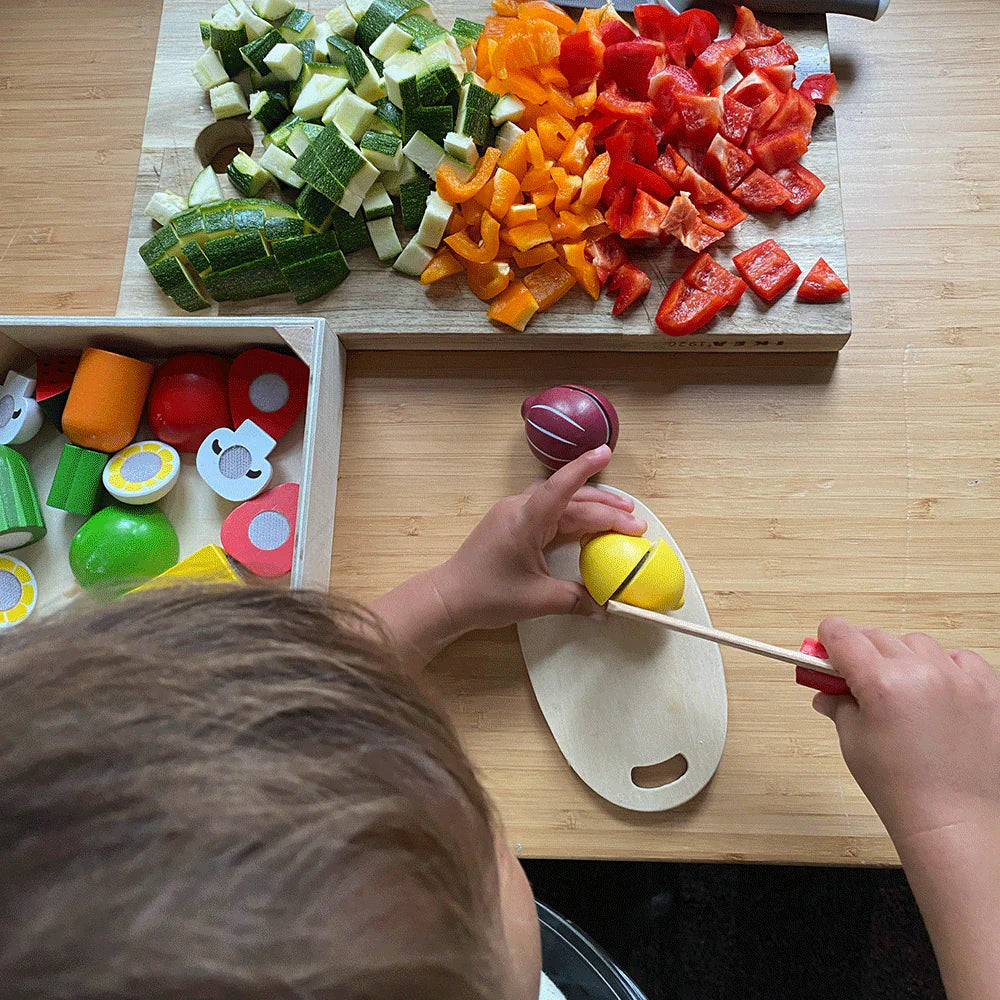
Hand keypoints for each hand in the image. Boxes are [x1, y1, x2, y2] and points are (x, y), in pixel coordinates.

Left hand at [431, 445, 645, 632]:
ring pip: (561, 506)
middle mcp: (520, 510)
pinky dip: (574, 519)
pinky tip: (590, 528)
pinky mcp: (513, 525)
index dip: (584, 468)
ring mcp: (514, 515)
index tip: (605, 452)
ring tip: (622, 517)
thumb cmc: (488, 594)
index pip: (560, 487)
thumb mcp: (537, 600)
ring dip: (592, 510)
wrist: (449, 597)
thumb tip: (606, 608)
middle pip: (570, 500)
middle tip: (636, 521)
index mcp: (525, 520)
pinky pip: (549, 514)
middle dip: (605, 508)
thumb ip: (576, 600)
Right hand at [814, 616, 999, 849]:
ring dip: (903, 658)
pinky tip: (937, 693)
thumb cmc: (902, 789)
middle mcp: (921, 673)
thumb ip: (838, 704)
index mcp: (881, 684)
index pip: (841, 634)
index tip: (826, 650)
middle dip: (861, 653)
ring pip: (917, 644)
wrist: (953, 821)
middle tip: (858, 680)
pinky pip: (961, 659)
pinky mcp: (988, 691)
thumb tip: (827, 690)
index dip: (827, 640)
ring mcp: (959, 680)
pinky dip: (945, 668)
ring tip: (903, 692)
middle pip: (877, 636)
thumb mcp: (853, 742)